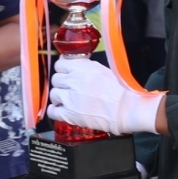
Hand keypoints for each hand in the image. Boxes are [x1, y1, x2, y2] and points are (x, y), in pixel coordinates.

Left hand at [47, 57, 161, 134]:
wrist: (125, 109)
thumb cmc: (118, 90)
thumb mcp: (102, 70)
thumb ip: (84, 66)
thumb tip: (72, 63)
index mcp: (81, 68)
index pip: (59, 64)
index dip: (62, 69)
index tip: (65, 73)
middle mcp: (73, 81)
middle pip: (56, 79)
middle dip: (62, 84)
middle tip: (70, 88)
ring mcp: (69, 99)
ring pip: (54, 94)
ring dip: (60, 97)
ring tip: (68, 101)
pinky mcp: (69, 115)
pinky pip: (52, 111)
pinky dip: (55, 111)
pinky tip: (62, 111)